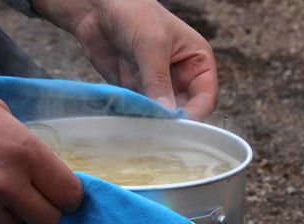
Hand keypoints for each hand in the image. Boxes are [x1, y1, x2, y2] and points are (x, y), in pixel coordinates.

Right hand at [0, 77, 82, 223]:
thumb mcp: (0, 113)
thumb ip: (27, 143)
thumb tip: (42, 165)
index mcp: (25, 151)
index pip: (69, 193)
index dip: (70, 195)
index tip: (64, 192)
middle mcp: (6, 183)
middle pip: (49, 220)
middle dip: (47, 209)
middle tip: (36, 196)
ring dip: (14, 212)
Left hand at [32, 0, 216, 119]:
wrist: (97, 8)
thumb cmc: (134, 13)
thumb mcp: (152, 44)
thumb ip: (158, 79)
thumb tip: (167, 112)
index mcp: (196, 61)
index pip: (205, 96)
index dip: (196, 112)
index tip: (179, 125)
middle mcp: (180, 76)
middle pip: (184, 108)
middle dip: (172, 119)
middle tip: (159, 131)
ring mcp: (156, 84)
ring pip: (161, 112)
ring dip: (152, 119)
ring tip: (142, 126)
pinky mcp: (136, 89)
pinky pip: (140, 109)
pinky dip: (136, 115)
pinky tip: (129, 118)